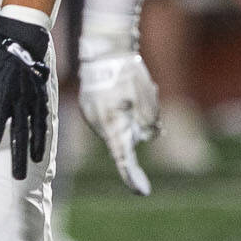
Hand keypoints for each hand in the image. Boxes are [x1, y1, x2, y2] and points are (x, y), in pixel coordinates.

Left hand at [0, 14, 53, 178]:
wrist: (19, 41)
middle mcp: (7, 94)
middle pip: (1, 126)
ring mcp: (25, 98)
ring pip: (23, 130)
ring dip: (20, 153)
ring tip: (18, 175)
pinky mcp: (38, 100)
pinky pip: (39, 124)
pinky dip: (39, 141)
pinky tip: (37, 158)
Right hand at [77, 38, 158, 196]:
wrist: (104, 48)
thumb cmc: (127, 73)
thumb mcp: (147, 97)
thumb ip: (151, 121)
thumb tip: (152, 133)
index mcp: (112, 124)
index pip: (123, 157)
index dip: (132, 175)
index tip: (142, 191)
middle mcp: (98, 124)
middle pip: (125, 139)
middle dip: (139, 128)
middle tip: (148, 97)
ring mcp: (91, 115)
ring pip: (120, 126)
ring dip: (131, 116)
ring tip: (134, 89)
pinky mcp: (89, 106)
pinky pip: (111, 116)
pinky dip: (121, 109)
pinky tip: (124, 90)